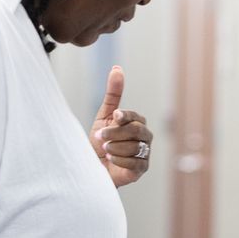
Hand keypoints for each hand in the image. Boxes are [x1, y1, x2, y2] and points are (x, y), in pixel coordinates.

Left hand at [90, 65, 153, 187]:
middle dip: (115, 134)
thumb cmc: (100, 142)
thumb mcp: (104, 116)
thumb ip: (113, 94)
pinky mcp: (142, 169)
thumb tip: (117, 68)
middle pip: (136, 131)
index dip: (124, 116)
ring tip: (105, 150)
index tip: (114, 117)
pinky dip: (120, 161)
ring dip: (115, 148)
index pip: (135, 117)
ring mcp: (145, 153)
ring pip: (135, 147)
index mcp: (137, 123)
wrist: (93, 168)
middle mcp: (145, 137)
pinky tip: (111, 160)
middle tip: (100, 138)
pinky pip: (135, 163)